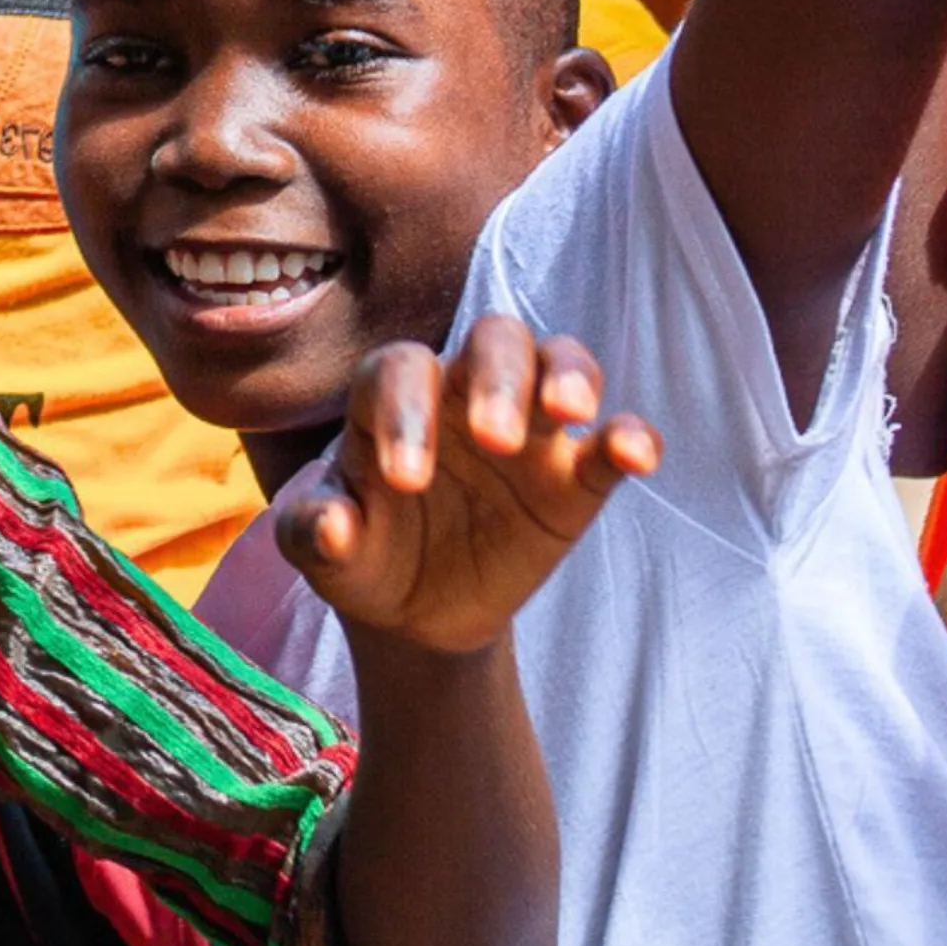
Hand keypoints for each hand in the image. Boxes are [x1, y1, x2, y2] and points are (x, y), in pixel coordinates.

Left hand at [280, 317, 658, 656]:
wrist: (412, 606)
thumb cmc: (358, 552)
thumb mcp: (317, 550)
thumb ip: (311, 530)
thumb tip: (333, 525)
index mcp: (389, 398)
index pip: (399, 371)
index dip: (404, 414)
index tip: (407, 483)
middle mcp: (461, 394)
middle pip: (493, 339)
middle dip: (497, 377)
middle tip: (495, 439)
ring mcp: (526, 430)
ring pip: (557, 361)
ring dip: (569, 375)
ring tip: (570, 414)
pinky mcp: (573, 478)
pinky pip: (611, 440)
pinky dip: (630, 436)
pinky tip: (636, 454)